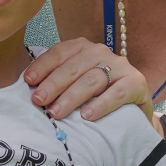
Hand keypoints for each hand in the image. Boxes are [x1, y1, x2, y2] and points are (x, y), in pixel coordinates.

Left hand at [23, 38, 151, 121]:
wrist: (133, 112)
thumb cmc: (97, 97)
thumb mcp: (76, 85)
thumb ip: (58, 83)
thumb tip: (31, 92)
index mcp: (83, 48)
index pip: (60, 53)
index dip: (43, 65)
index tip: (28, 81)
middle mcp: (101, 53)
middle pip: (74, 66)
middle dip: (54, 83)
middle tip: (38, 100)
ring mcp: (120, 66)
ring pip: (92, 79)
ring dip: (72, 96)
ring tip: (56, 112)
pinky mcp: (137, 83)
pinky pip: (117, 93)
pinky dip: (101, 104)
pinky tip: (87, 116)